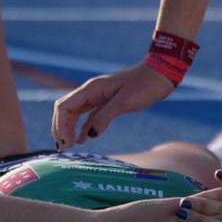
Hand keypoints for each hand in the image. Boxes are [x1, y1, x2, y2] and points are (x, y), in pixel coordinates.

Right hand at [51, 61, 174, 147]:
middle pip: (65, 110)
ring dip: (68, 128)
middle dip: (60, 128)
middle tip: (63, 148)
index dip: (61, 126)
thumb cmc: (145, 84)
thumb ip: (105, 116)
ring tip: (67, 146)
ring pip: (75, 113)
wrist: (161, 73)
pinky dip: (83, 127)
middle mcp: (91, 92)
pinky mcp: (108, 102)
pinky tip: (83, 140)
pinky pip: (89, 116)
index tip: (68, 143)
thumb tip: (90, 134)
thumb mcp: (125, 101)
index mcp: (91, 89)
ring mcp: (98, 97)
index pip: (64, 107)